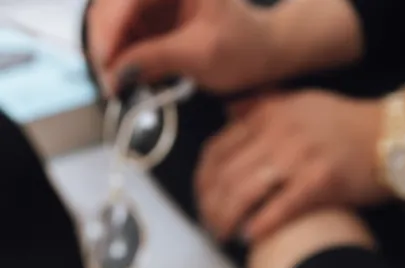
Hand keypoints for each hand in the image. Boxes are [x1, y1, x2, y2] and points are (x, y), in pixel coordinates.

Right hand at [87, 0, 275, 94]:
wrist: (262, 52)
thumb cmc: (243, 48)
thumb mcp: (200, 55)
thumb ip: (156, 59)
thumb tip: (116, 75)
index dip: (111, 30)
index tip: (104, 64)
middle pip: (112, 5)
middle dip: (105, 43)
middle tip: (106, 82)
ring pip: (111, 18)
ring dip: (108, 51)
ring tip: (113, 85)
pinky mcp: (149, 13)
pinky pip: (122, 31)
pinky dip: (119, 55)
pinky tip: (121, 76)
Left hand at [195, 90, 389, 242]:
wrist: (390, 134)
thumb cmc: (346, 124)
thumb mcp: (298, 101)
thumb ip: (260, 106)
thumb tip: (228, 113)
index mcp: (268, 114)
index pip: (218, 148)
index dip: (202, 180)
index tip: (202, 200)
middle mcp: (278, 132)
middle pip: (226, 174)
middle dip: (211, 206)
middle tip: (210, 227)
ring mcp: (298, 158)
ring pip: (245, 192)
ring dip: (227, 219)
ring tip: (224, 236)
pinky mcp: (320, 182)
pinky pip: (280, 208)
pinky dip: (260, 225)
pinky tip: (250, 237)